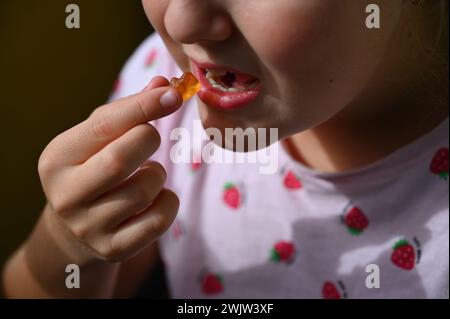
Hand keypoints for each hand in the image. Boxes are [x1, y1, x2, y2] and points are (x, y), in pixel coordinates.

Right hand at [38, 77, 181, 262]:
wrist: (78, 228)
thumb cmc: (94, 170)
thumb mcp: (99, 140)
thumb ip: (129, 112)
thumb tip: (164, 84)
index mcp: (57, 158)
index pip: (103, 125)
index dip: (142, 107)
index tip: (173, 94)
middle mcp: (66, 195)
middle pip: (120, 159)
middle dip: (148, 140)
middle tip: (150, 138)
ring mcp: (88, 226)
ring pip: (145, 190)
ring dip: (158, 173)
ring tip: (146, 173)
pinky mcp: (113, 249)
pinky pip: (159, 220)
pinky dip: (168, 202)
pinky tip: (155, 198)